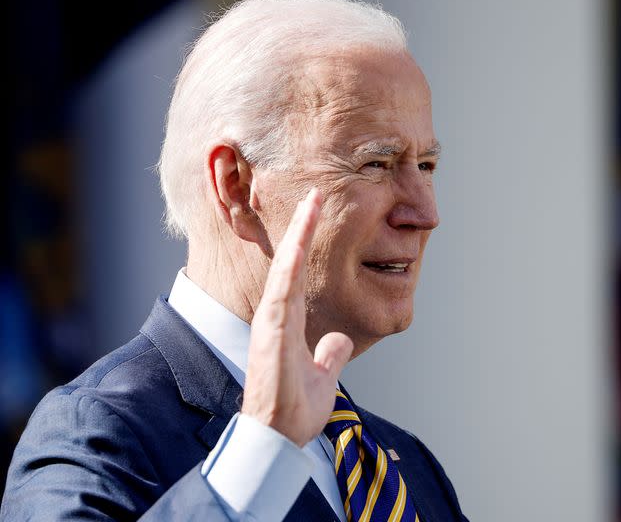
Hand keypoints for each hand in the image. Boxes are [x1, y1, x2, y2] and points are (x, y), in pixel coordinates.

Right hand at [241, 189, 353, 446]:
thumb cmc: (295, 410)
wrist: (278, 438)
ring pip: (284, 270)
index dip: (306, 244)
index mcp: (289, 323)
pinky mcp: (270, 336)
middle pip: (289, 263)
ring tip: (310, 205)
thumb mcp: (323, 376)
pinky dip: (288, 268)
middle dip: (302, 228)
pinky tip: (297, 245)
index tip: (316, 214)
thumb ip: (329, 355)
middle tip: (315, 194)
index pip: (298, 273)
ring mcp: (272, 324)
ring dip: (297, 237)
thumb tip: (339, 340)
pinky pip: (281, 294)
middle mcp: (277, 317)